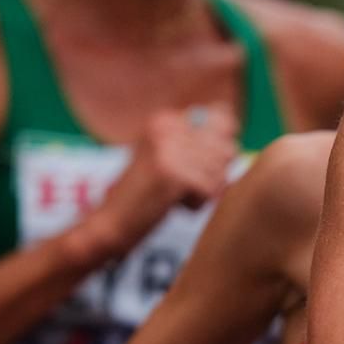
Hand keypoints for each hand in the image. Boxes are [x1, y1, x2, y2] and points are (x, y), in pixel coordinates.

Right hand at [85, 105, 239, 254]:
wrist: (109, 224)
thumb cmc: (143, 193)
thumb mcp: (164, 154)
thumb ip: (196, 138)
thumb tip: (234, 125)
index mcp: (165, 119)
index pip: (224, 120)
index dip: (221, 147)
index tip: (197, 164)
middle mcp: (165, 127)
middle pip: (227, 148)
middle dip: (214, 173)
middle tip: (183, 185)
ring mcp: (167, 149)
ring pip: (221, 171)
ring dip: (205, 190)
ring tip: (176, 195)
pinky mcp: (172, 174)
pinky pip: (211, 189)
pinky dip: (198, 203)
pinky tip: (174, 205)